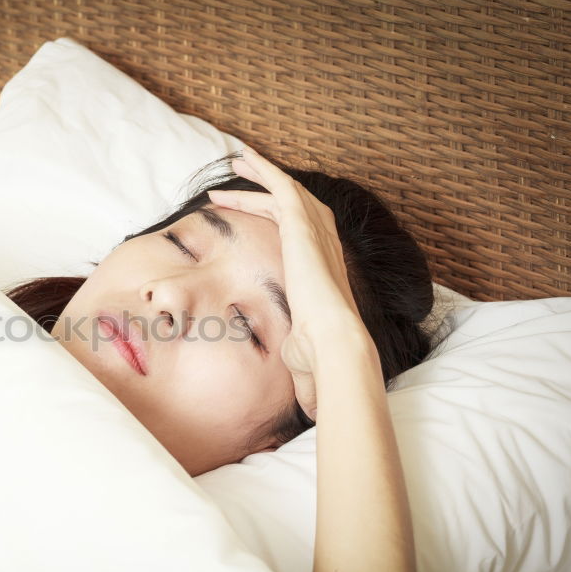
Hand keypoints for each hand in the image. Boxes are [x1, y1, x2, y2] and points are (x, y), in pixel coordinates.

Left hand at [207, 146, 369, 420]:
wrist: (333, 344)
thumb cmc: (321, 356)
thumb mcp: (303, 352)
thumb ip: (303, 364)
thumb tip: (310, 410)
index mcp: (323, 268)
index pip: (296, 236)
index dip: (271, 223)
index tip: (247, 218)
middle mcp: (325, 245)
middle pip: (293, 206)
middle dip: (267, 189)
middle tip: (240, 177)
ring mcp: (317, 232)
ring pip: (286, 190)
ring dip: (261, 175)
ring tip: (237, 162)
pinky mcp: (305, 223)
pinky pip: (281, 185)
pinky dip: (263, 170)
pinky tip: (241, 160)